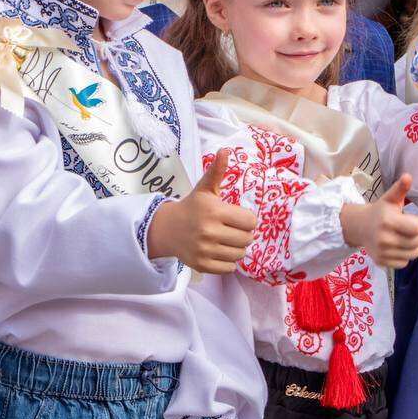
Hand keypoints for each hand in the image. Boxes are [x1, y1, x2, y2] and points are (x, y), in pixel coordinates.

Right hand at [148, 149, 256, 273]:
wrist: (167, 229)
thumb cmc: (192, 207)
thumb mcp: (205, 189)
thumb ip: (217, 171)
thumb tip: (225, 150)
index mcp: (214, 211)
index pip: (250, 221)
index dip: (247, 219)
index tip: (237, 217)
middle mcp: (210, 231)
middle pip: (247, 239)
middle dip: (243, 234)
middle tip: (232, 229)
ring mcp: (205, 250)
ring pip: (240, 254)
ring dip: (237, 248)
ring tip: (226, 240)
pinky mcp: (201, 265)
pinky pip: (229, 268)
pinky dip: (228, 262)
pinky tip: (219, 251)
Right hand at [339, 174, 417, 268]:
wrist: (358, 227)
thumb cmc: (379, 212)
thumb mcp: (389, 199)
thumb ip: (400, 189)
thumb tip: (408, 176)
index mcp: (388, 221)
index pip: (417, 228)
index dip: (416, 223)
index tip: (408, 219)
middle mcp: (384, 238)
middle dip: (416, 235)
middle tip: (406, 229)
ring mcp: (382, 252)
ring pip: (413, 254)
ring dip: (411, 246)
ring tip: (402, 238)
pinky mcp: (381, 262)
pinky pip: (404, 263)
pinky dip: (403, 256)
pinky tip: (395, 247)